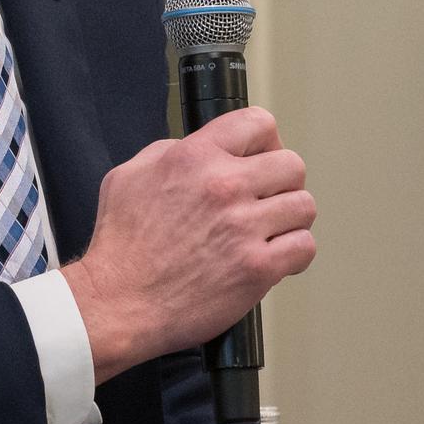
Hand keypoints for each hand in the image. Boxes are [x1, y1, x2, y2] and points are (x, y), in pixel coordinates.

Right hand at [60, 107, 315, 384]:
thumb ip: (170, 153)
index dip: (264, 140)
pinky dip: (293, 253)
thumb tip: (203, 151)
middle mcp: (224, 185)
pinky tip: (273, 256)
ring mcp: (244, 227)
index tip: (259, 157)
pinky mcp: (258, 268)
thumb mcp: (129, 174)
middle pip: (291, 165)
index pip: (257, 123)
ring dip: (289, 218)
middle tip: (266, 198)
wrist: (118, 300)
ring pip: (304, 206)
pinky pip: (304, 247)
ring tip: (269, 230)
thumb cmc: (121, 245)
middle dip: (281, 181)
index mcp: (194, 157)